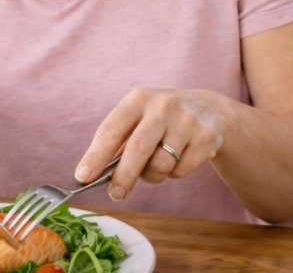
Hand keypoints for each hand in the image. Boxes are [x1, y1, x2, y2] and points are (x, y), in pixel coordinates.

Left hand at [74, 88, 234, 201]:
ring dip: (153, 175)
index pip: (110, 130)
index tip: (82, 177)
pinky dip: (174, 173)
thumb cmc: (161, 119)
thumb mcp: (139, 118)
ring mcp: (186, 120)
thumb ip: (118, 142)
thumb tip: (93, 174)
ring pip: (161, 164)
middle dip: (123, 176)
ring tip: (156, 163)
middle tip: (115, 194)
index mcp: (137, 99)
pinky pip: (181, 170)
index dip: (95, 156)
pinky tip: (179, 157)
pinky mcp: (205, 137)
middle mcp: (162, 105)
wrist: (210, 110)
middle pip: (137, 148)